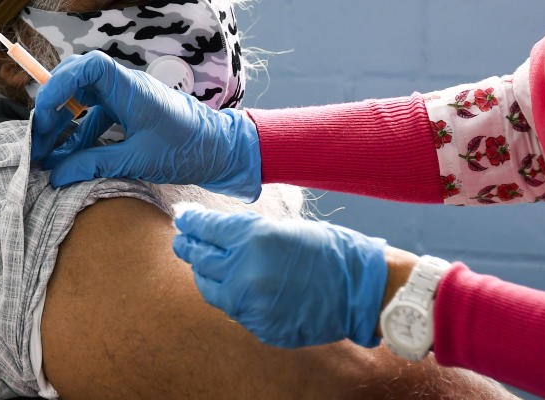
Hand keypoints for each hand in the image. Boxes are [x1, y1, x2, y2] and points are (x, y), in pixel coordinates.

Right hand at [31, 50, 261, 200]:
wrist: (221, 150)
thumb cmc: (187, 150)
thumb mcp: (137, 161)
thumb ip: (94, 165)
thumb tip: (56, 174)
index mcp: (131, 89)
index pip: (89, 67)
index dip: (61, 82)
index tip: (44, 111)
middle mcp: (126, 87)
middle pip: (78, 79)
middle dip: (54, 106)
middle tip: (40, 138)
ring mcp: (127, 97)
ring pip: (84, 99)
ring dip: (64, 122)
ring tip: (46, 153)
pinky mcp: (130, 111)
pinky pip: (96, 115)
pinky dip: (79, 133)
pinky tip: (67, 157)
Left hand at [173, 209, 387, 348]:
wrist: (362, 289)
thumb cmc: (329, 250)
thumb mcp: (284, 227)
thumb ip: (245, 232)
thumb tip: (214, 230)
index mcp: (252, 239)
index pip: (204, 228)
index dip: (190, 222)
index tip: (183, 218)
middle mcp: (244, 272)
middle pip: (198, 257)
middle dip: (188, 245)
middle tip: (182, 239)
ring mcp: (250, 303)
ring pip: (209, 287)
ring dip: (205, 273)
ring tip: (205, 264)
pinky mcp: (259, 326)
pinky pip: (233, 309)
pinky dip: (232, 296)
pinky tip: (237, 287)